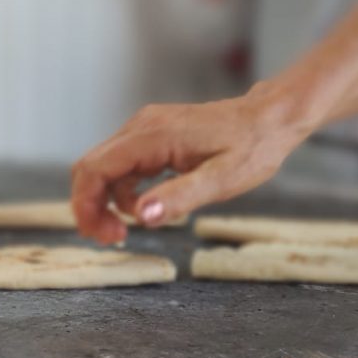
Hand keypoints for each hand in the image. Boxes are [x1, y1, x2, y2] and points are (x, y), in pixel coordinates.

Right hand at [70, 84, 314, 243]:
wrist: (270, 119)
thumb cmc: (252, 147)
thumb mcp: (222, 180)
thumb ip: (179, 197)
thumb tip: (142, 217)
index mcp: (152, 136)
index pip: (94, 169)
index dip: (87, 205)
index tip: (105, 235)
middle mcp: (140, 127)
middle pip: (90, 168)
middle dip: (92, 207)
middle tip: (114, 238)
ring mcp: (144, 129)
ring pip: (104, 169)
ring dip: (109, 202)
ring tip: (137, 226)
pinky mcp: (151, 137)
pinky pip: (122, 166)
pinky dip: (124, 191)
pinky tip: (149, 206)